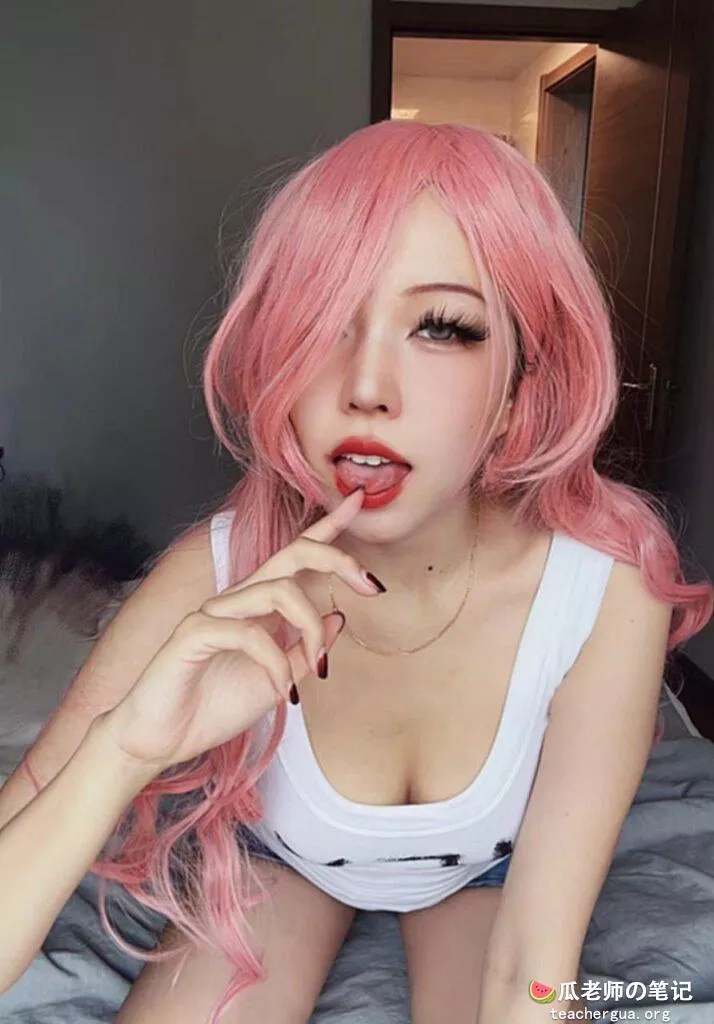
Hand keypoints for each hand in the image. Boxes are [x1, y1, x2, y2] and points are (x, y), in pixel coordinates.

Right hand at [100, 488, 380, 771]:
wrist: (159, 741)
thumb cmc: (211, 707)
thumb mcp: (277, 682)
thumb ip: (304, 652)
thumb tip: (338, 618)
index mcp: (257, 606)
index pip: (297, 555)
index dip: (328, 526)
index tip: (359, 500)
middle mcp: (238, 600)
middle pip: (292, 555)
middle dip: (337, 557)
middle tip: (371, 585)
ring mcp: (214, 612)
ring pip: (279, 591)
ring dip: (310, 630)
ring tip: (315, 669)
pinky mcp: (194, 634)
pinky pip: (249, 633)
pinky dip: (275, 664)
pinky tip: (279, 693)